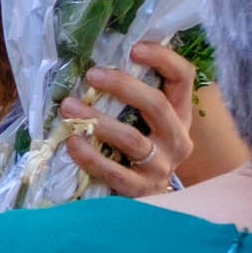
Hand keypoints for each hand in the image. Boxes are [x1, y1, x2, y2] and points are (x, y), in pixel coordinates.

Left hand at [61, 40, 200, 195]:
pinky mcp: (141, 190)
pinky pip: (115, 172)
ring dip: (98, 120)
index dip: (162, 58)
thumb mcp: (146, 122)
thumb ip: (132, 98)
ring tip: (69, 107)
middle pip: (157, 105)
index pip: (182, 78)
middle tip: (92, 75)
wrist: (151, 204)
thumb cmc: (138, 151)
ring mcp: (161, 166)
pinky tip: (73, 142)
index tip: (133, 49)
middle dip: (123, 86)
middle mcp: (177, 138)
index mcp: (180, 114)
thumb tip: (96, 65)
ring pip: (132, 139)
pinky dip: (91, 157)